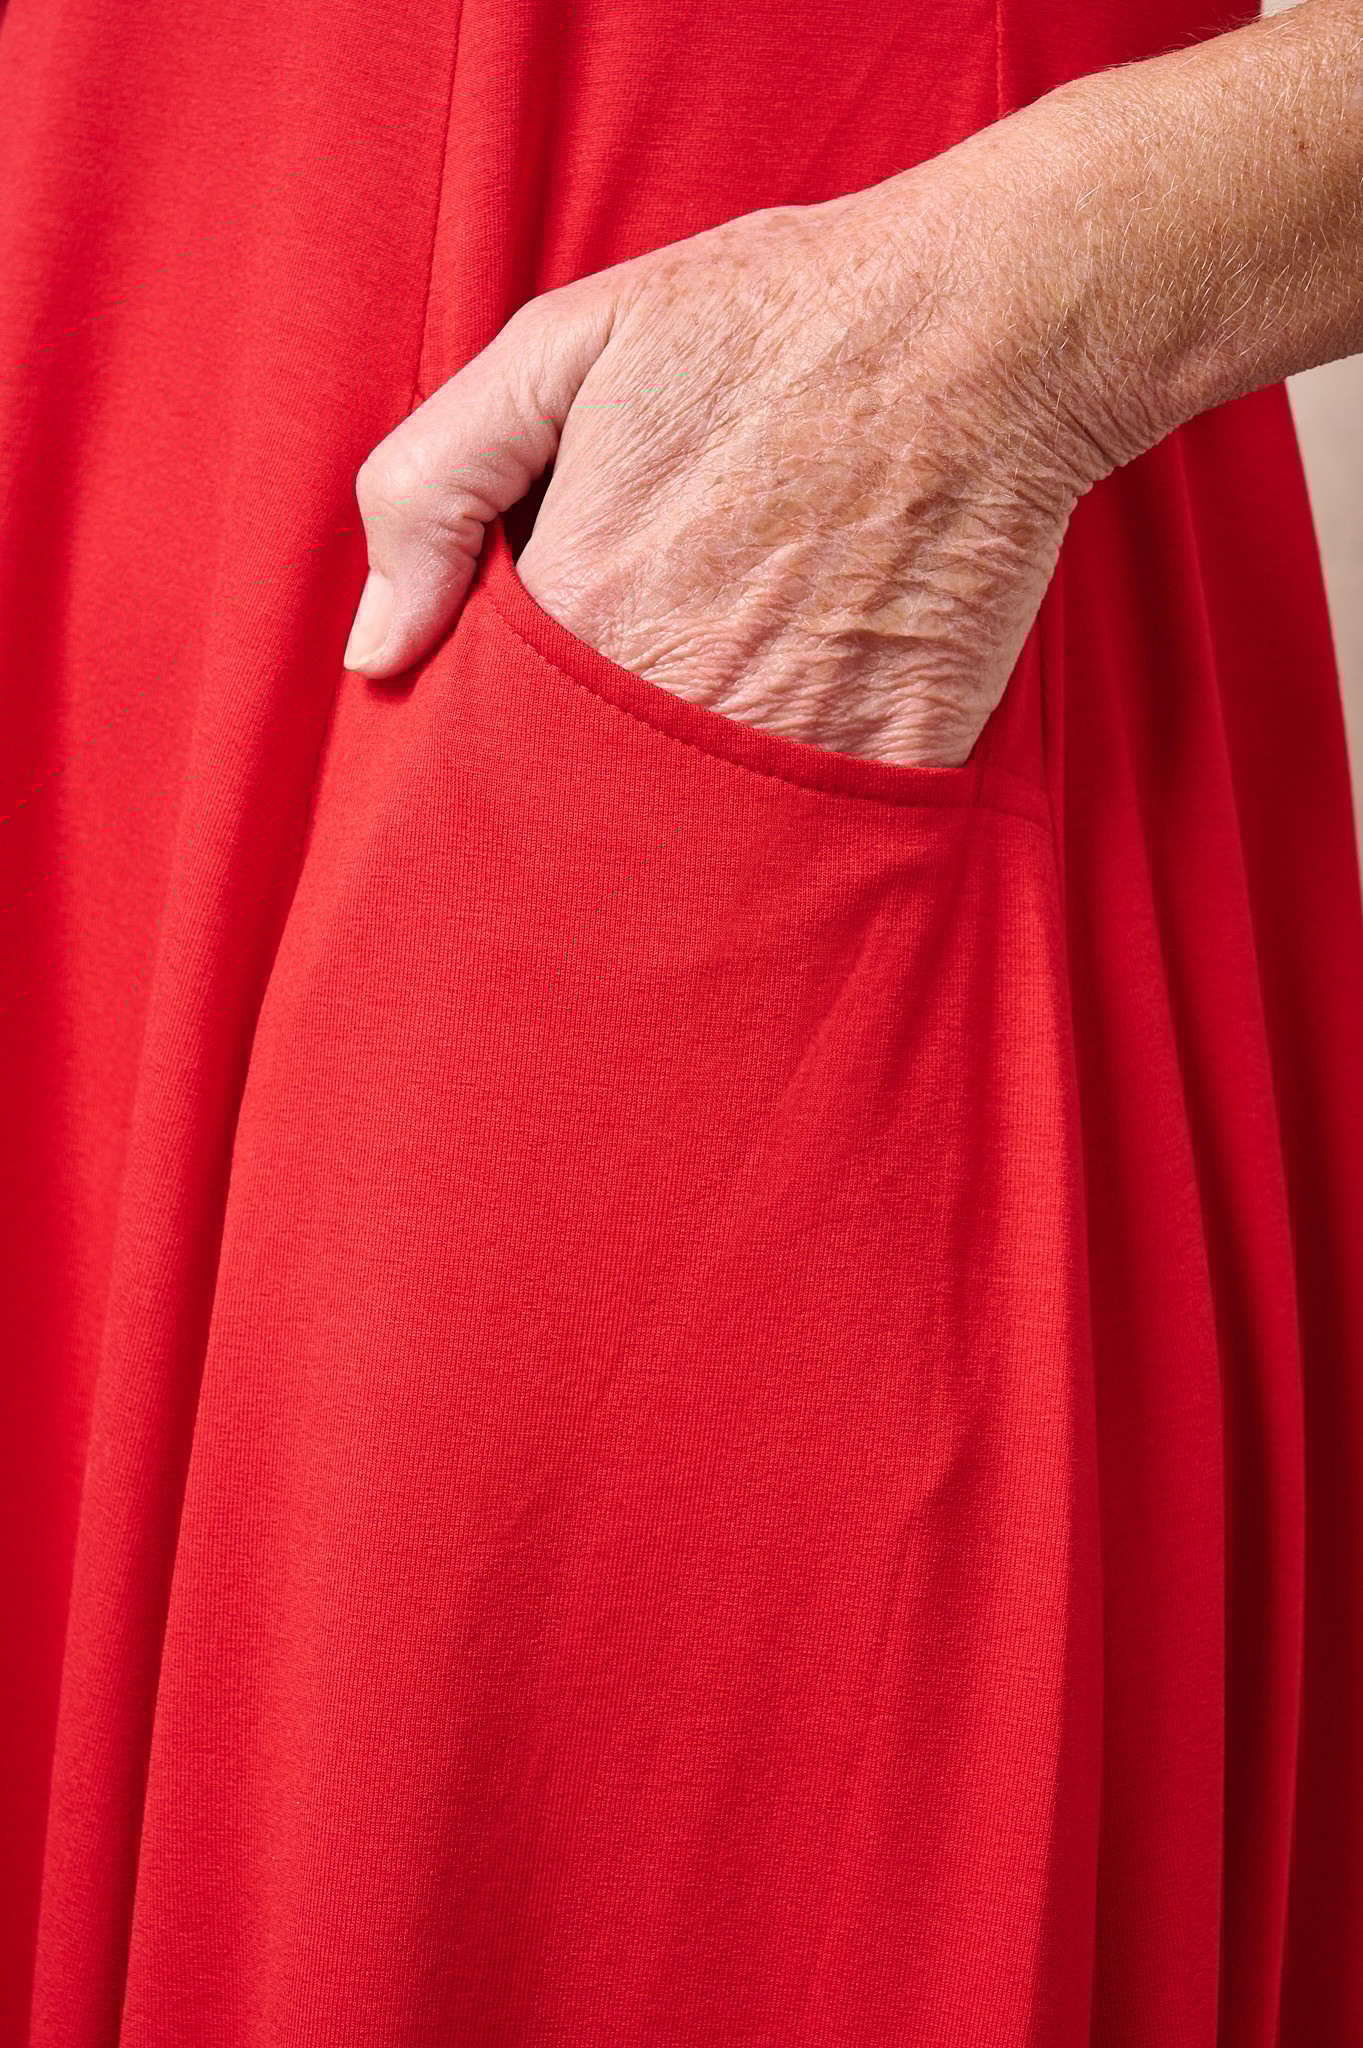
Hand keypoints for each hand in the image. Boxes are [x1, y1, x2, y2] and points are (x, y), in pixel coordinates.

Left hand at [343, 113, 1126, 767]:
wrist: (983, 328)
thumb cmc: (770, 325)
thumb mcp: (558, 348)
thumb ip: (429, 490)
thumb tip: (373, 651)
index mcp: (581, 611)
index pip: (483, 747)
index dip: (483, 748)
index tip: (506, 726)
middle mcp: (678, 699)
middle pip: (582, 814)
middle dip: (571, 808)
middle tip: (602, 749)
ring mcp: (793, 741)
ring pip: (692, 848)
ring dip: (671, 835)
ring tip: (685, 770)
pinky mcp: (894, 759)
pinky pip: (812, 845)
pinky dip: (783, 842)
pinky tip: (769, 786)